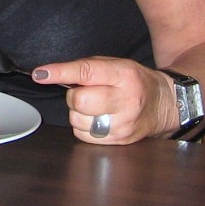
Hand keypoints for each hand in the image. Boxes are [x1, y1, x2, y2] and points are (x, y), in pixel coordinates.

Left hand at [31, 56, 175, 143]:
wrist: (164, 104)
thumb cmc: (135, 82)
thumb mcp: (117, 65)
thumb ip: (87, 69)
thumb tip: (52, 75)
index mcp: (123, 75)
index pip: (86, 72)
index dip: (60, 72)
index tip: (40, 74)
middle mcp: (124, 100)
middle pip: (79, 101)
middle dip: (74, 96)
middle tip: (86, 93)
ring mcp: (122, 123)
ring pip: (78, 120)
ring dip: (79, 113)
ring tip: (95, 107)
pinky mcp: (119, 140)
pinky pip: (84, 135)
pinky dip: (84, 127)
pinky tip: (98, 119)